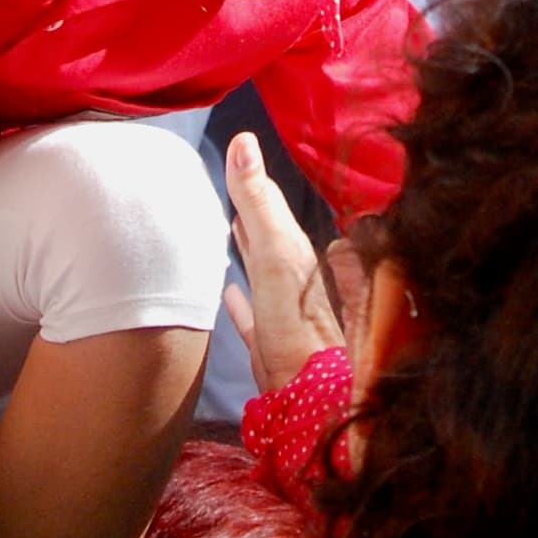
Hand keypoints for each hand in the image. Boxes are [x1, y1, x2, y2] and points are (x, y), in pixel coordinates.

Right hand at [221, 133, 364, 395]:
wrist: (308, 397)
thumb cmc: (295, 324)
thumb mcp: (275, 255)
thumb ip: (258, 201)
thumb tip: (245, 140)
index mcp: (294, 252)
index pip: (270, 207)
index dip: (253, 182)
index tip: (237, 154)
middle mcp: (291, 278)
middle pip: (269, 236)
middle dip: (253, 212)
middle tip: (232, 183)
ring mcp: (280, 312)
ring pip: (261, 269)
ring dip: (247, 247)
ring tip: (229, 225)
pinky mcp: (268, 344)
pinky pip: (250, 312)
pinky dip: (238, 298)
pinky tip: (228, 292)